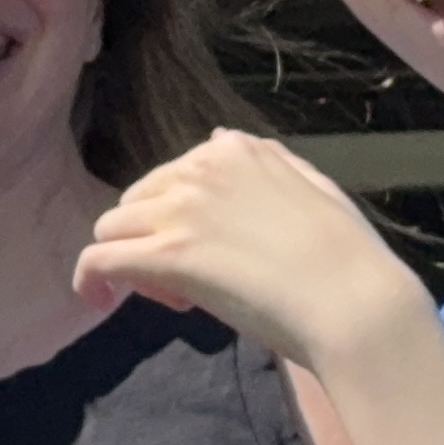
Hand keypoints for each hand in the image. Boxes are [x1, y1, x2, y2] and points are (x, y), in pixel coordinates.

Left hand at [75, 131, 427, 376]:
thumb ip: (264, 163)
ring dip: (131, 261)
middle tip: (194, 282)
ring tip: (177, 296)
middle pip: (137, 202)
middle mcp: (199, 169)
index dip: (182, 216)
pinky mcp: (163, 256)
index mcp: (236, 151)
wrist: (355, 305)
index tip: (213, 250)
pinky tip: (99, 300)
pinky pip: (95, 261)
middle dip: (153, 237)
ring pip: (111, 230)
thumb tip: (219, 140)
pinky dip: (89, 280)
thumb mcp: (311, 186)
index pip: (175, 176)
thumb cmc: (346, 258)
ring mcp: (179, 211)